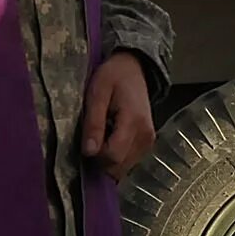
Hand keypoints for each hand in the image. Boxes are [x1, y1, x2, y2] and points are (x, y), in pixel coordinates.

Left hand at [81, 51, 156, 178]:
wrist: (133, 68)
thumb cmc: (113, 76)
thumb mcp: (97, 93)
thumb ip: (94, 122)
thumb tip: (89, 152)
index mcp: (134, 122)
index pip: (113, 156)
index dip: (95, 154)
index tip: (85, 140)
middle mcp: (146, 136)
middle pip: (118, 166)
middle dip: (100, 160)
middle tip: (91, 139)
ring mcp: (148, 141)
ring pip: (123, 167)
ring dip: (107, 159)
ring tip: (101, 137)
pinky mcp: (147, 143)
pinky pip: (128, 162)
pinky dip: (116, 156)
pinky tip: (110, 139)